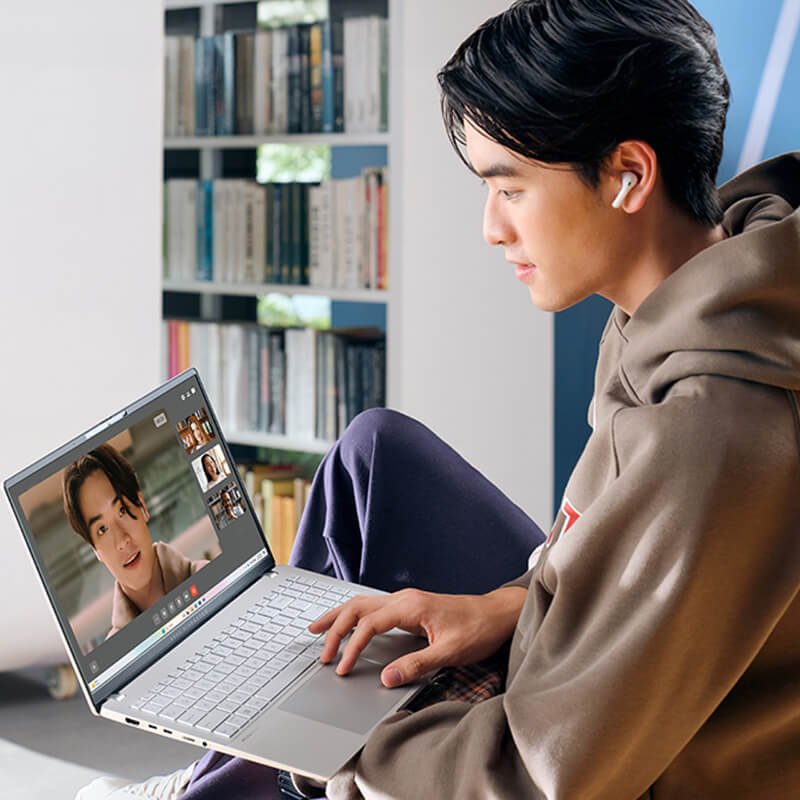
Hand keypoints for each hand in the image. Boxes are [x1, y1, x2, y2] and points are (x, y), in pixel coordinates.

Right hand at [308, 586, 526, 687]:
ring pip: (362, 603)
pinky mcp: (409, 606)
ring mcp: (405, 600)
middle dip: (335, 628)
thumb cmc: (478, 629)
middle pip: (358, 607)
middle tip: (321, 652)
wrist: (497, 614)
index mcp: (410, 606)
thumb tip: (387, 678)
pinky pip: (372, 607)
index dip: (351, 646)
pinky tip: (347, 624)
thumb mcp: (449, 651)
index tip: (342, 667)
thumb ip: (417, 665)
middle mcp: (404, 599)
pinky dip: (353, 616)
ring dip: (339, 617)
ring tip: (318, 629)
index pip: (368, 624)